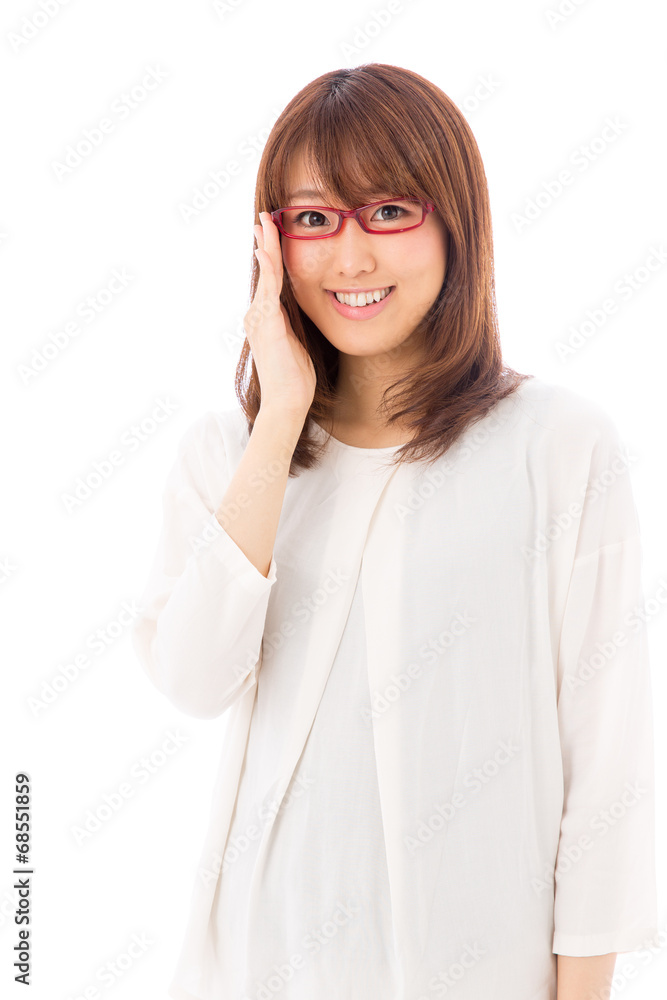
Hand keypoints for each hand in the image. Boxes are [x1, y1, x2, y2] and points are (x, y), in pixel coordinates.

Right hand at [244, 211, 316, 420]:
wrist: (288, 401)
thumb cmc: (296, 378)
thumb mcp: (297, 343)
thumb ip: (294, 324)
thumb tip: (300, 310)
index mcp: (266, 319)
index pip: (270, 279)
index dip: (272, 255)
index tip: (271, 234)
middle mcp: (257, 315)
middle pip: (264, 271)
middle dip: (265, 242)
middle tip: (265, 216)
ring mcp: (259, 318)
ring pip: (266, 274)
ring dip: (266, 246)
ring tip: (265, 223)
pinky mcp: (267, 323)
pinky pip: (269, 288)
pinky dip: (268, 267)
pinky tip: (267, 250)